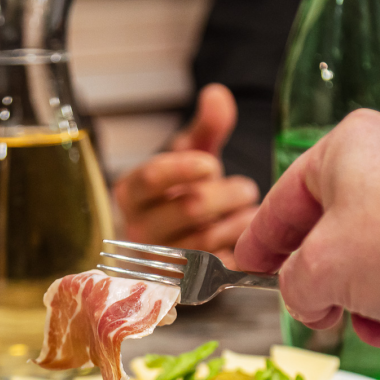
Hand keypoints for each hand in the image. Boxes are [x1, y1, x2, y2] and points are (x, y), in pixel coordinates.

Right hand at [113, 83, 258, 266]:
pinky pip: (216, 267)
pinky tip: (247, 235)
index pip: (151, 178)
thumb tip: (218, 94)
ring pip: (206, 238)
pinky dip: (238, 248)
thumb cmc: (184, 189)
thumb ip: (205, 126)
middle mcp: (138, 229)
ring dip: (238, 221)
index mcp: (131, 192)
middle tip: (246, 188)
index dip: (182, 169)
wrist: (183, 233)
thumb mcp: (192, 154)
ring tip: (249, 210)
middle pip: (188, 208)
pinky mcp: (183, 285)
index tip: (210, 163)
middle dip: (226, 195)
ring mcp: (160, 261)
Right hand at [234, 109, 379, 346]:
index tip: (248, 268)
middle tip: (321, 315)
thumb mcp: (319, 272)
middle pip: (334, 237)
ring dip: (374, 306)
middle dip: (330, 290)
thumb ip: (292, 287)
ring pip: (377, 263)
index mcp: (345, 149)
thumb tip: (303, 300)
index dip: (258, 243)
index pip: (282, 201)